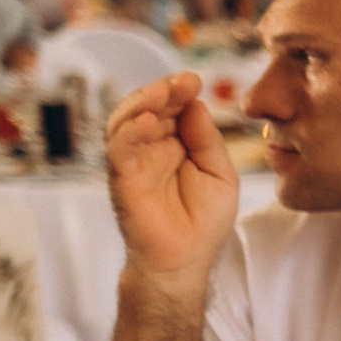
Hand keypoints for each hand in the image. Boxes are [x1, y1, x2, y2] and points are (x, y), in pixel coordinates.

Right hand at [105, 72, 239, 289]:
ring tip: (163, 92)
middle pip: (149, 108)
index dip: (180, 93)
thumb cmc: (203, 221)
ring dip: (143, 103)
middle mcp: (151, 148)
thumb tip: (197, 105)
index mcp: (176, 144)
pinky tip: (146, 122)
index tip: (193, 80)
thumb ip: (208, 141)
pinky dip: (130, 133)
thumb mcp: (220, 176)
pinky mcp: (122, 178)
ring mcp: (134, 160)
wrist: (185, 260)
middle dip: (163, 91)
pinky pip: (120, 149)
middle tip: (182, 81)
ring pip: (127, 121)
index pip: (173, 109)